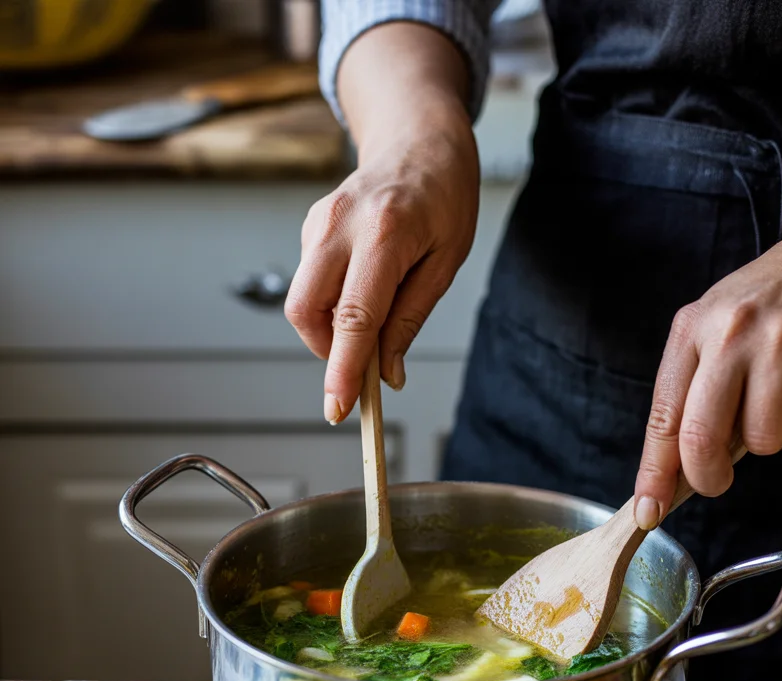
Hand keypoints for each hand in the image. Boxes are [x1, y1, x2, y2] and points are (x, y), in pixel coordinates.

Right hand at [284, 23, 478, 423]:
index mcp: (385, 235)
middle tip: (360, 361)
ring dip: (330, 327)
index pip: (354, 317)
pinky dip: (331, 302)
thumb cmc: (444, 196)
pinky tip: (364, 282)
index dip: (342, 370)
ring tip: (374, 311)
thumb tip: (386, 373)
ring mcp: (318, 223)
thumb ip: (410, 319)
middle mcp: (340, 226)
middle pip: (305, 311)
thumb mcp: (445, 262)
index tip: (337, 408)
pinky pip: (311, 282)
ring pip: (302, 301)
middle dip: (325, 351)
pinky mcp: (310, 227)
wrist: (419, 138)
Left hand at [633, 190, 781, 528]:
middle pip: (701, 439)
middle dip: (708, 477)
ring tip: (777, 393)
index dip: (654, 474)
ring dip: (768, 436)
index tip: (648, 509)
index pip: (662, 417)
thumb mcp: (714, 329)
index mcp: (692, 329)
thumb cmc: (769, 303)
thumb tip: (676, 470)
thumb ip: (691, 391)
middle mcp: (730, 333)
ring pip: (761, 440)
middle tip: (716, 480)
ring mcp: (780, 344)